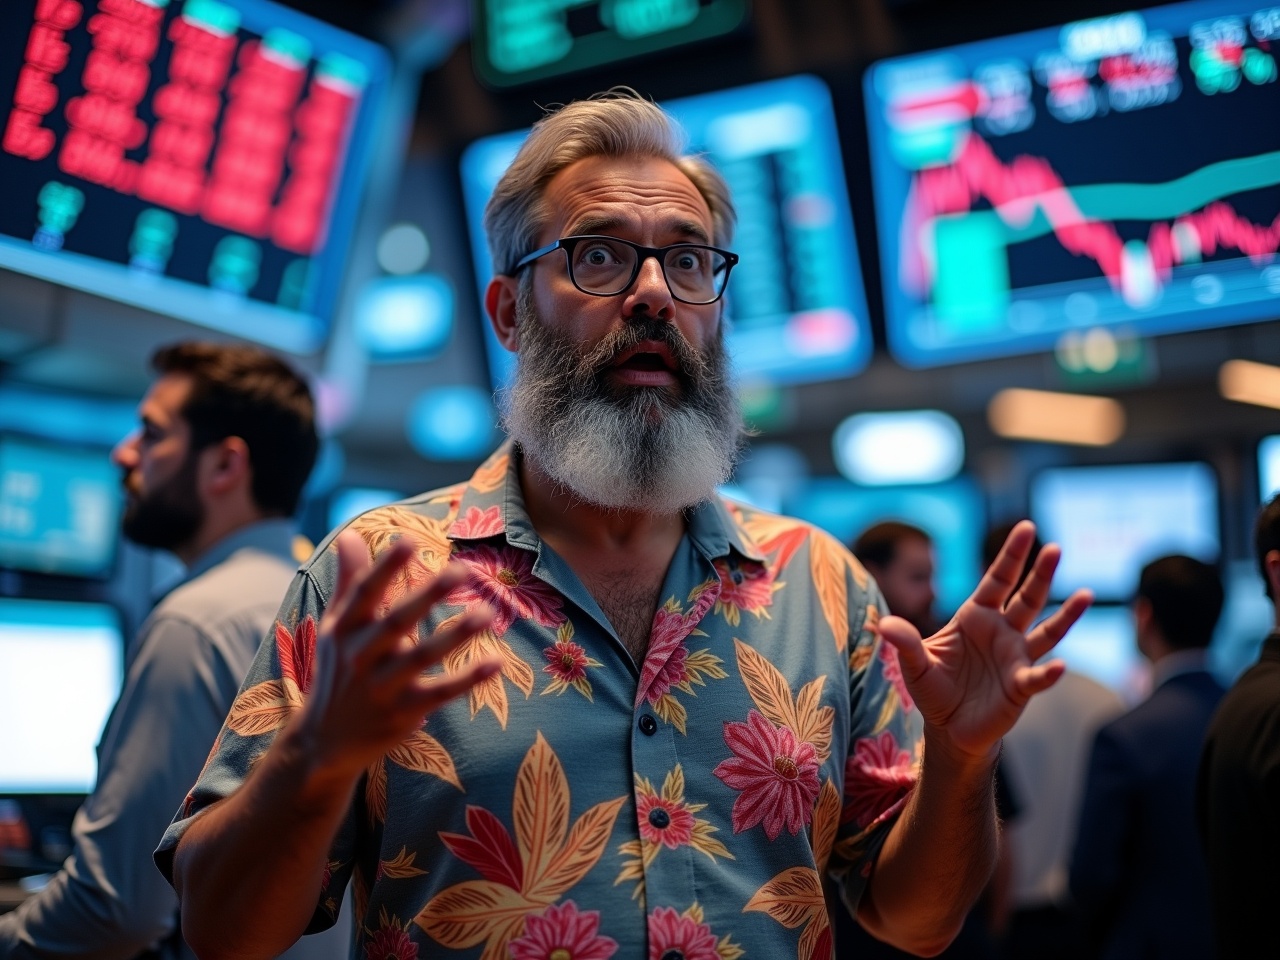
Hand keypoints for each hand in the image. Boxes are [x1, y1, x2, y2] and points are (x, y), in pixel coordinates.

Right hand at [299, 531, 499, 778]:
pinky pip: (441, 693)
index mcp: (345, 629)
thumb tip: (349, 533)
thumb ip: (350, 581)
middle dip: (427, 596)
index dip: (385, 567)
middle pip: (397, 623)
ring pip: (422, 658)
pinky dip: (468, 679)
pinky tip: (497, 661)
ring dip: (455, 635)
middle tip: (462, 570)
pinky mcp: (403, 713)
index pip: (365, 594)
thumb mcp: (336, 627)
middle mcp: (360, 657)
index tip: (408, 540)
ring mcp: (382, 687)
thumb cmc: (338, 670)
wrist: (323, 742)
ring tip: (488, 612)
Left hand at [879, 520, 1091, 761]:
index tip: (1026, 529)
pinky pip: (1038, 676)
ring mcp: (1016, 657)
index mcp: (976, 616)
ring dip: (1066, 615)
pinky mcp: (1021, 686)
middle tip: (1055, 548)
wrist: (949, 728)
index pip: (997, 580)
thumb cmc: (934, 689)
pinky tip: (1059, 666)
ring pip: (1046, 631)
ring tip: (1086, 594)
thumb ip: (905, 642)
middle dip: (1040, 574)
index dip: (1011, 556)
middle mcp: (1002, 631)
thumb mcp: (915, 664)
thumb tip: (883, 624)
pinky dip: (1049, 673)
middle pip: (1027, 598)